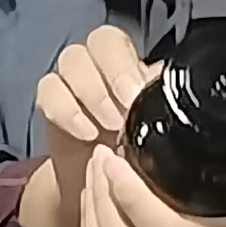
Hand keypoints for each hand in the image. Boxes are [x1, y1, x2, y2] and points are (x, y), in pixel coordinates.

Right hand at [17, 27, 154, 226]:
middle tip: (124, 112)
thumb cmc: (135, 155)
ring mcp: (72, 79)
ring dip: (92, 92)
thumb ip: (160, 109)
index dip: (126, 64)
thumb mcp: (154, 132)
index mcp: (130, 66)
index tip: (136, 97)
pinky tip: (85, 134)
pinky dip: (66, 110)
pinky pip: (49, 90)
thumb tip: (177, 99)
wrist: (100, 186)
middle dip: (112, 74)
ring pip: (72, 59)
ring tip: (109, 126)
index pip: (123, 40)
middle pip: (99, 41)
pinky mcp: (50, 101)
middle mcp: (100, 64)